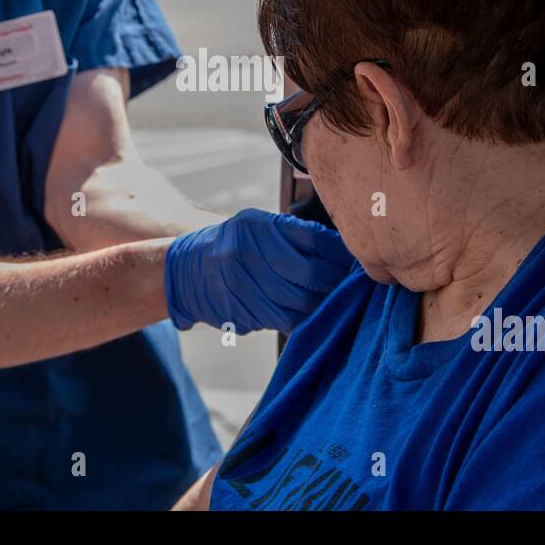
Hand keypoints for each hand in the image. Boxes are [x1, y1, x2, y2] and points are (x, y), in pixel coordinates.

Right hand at [164, 208, 353, 333]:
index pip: (312, 239)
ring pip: (301, 301)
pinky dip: (305, 318)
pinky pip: (286, 320)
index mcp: (257, 227)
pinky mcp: (242, 313)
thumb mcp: (258, 224)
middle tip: (352, 284)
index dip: (339, 254)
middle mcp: (248, 255)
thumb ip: (294, 233)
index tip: (356, 261)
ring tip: (337, 299)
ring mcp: (244, 287)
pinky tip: (314, 312)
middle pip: (309, 273)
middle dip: (336, 281)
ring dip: (325, 303)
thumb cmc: (234, 243)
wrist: (189, 270)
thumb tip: (340, 250)